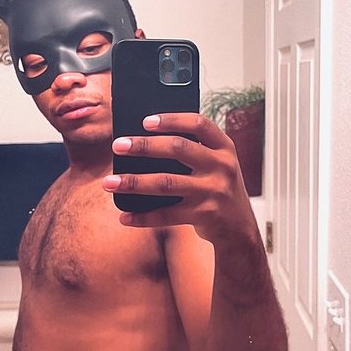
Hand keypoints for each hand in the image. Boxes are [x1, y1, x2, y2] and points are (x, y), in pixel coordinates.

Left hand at [103, 113, 258, 244]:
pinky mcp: (205, 215)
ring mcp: (214, 191)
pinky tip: (124, 216)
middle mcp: (222, 166)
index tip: (145, 120)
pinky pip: (167, 215)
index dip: (172, 120)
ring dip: (134, 182)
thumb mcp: (215, 165)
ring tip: (110, 182)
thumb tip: (142, 141)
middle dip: (144, 146)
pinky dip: (143, 216)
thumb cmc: (217, 189)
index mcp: (224, 147)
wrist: (240, 230)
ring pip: (166, 183)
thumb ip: (192, 151)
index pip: (199, 124)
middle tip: (118, 146)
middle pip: (178, 149)